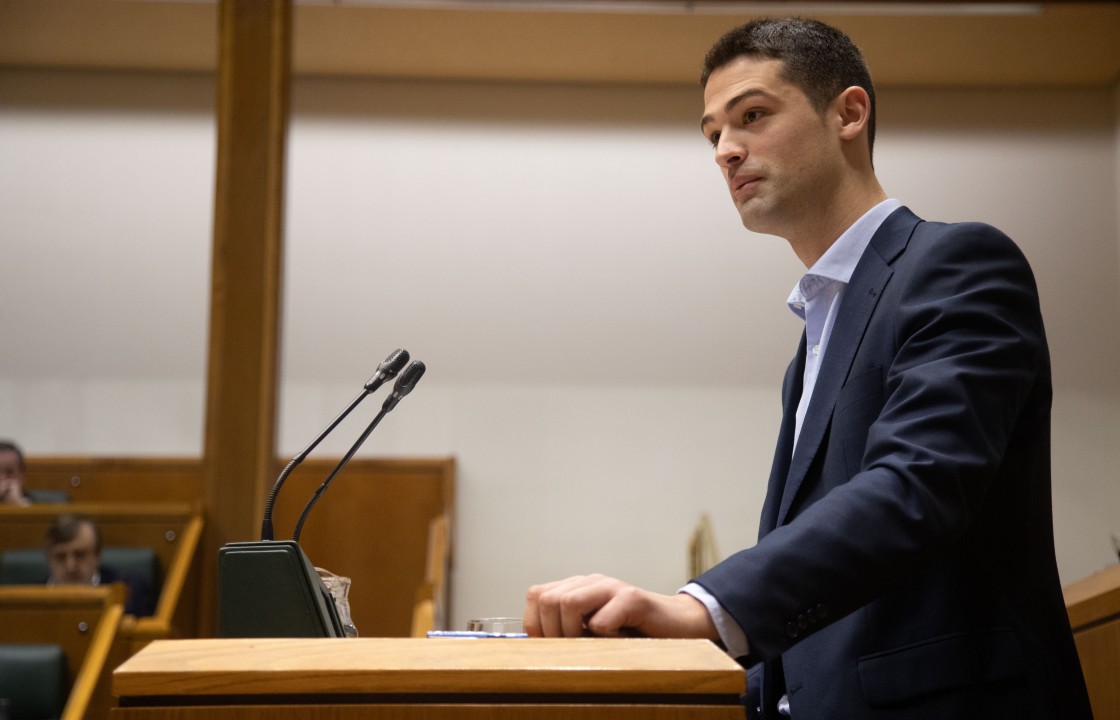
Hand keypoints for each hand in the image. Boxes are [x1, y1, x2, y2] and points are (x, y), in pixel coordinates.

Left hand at [524, 573, 718, 639]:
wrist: (677, 625)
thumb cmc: (633, 633)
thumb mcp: (594, 634)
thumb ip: (569, 632)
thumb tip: (535, 648)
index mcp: (578, 588)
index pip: (537, 595)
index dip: (535, 624)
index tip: (549, 648)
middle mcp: (592, 582)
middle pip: (548, 599)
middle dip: (553, 632)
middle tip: (572, 650)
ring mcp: (612, 587)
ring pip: (568, 602)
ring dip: (574, 633)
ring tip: (593, 645)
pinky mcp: (633, 598)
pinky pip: (602, 619)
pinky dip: (604, 637)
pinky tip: (619, 640)